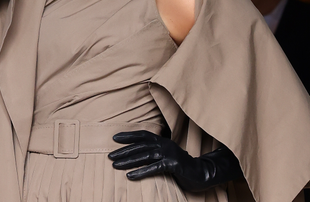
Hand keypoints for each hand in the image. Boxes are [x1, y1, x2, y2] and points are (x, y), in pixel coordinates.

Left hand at [108, 130, 241, 191]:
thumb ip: (156, 152)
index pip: (142, 135)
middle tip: (110, 156)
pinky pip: (154, 168)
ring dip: (128, 161)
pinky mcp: (173, 165)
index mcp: (162, 140)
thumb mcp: (167, 156)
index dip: (128, 136)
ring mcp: (169, 153)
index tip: (114, 138)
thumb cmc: (181, 166)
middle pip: (140, 146)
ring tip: (115, 165)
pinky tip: (130, 176)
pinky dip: (141, 172)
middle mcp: (165, 144)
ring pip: (144, 156)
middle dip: (124, 150)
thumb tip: (138, 153)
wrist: (201, 174)